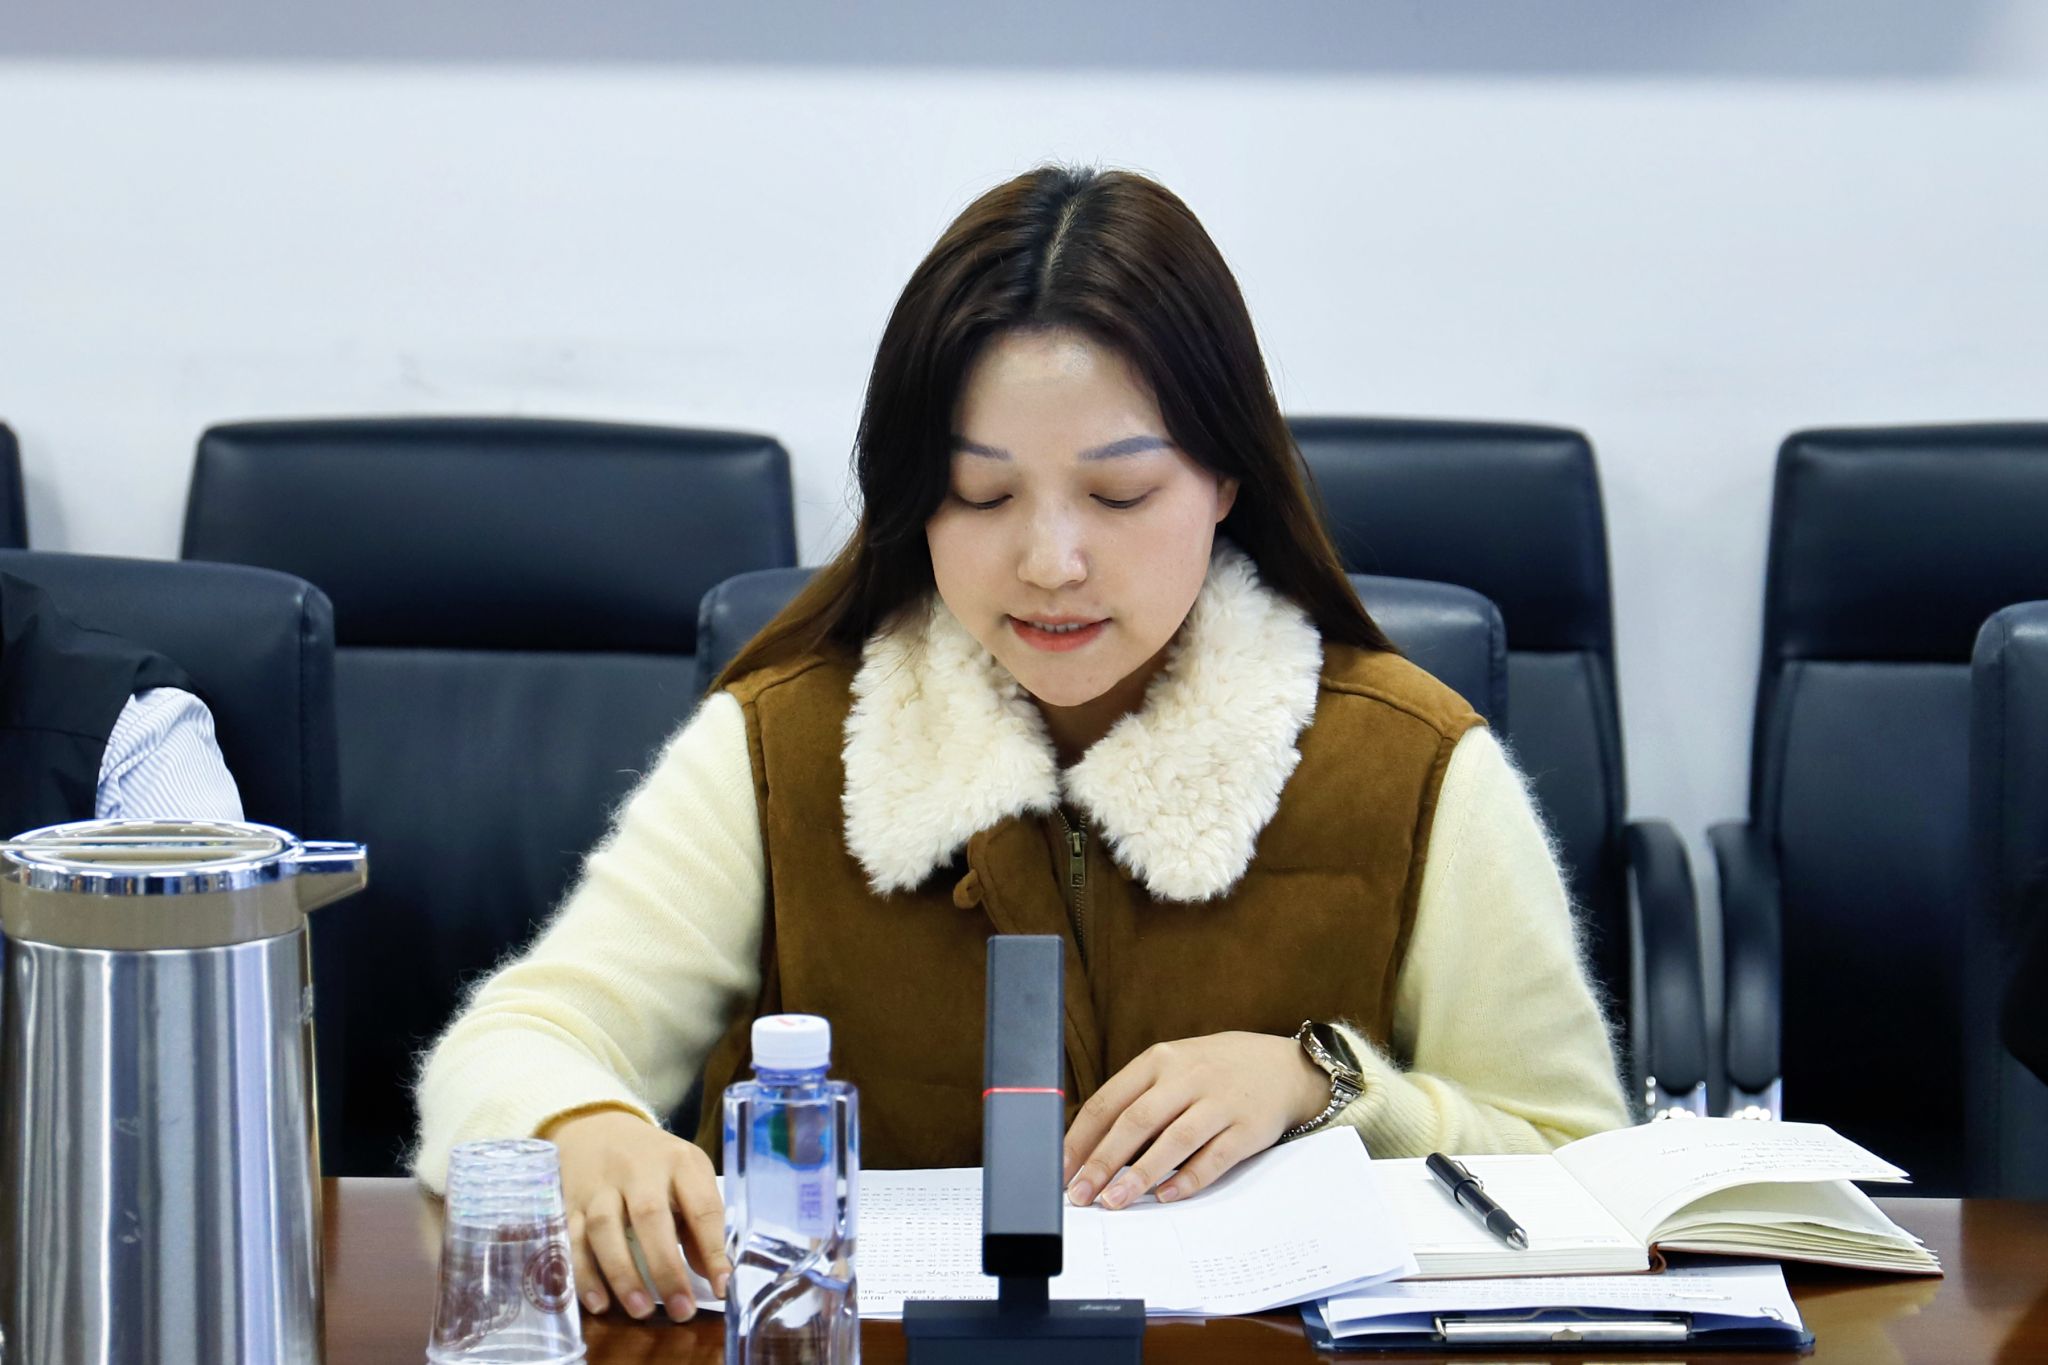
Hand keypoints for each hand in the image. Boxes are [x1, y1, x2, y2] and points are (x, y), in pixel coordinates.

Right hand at [543, 1108, 729, 1321]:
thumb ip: (699, 1222)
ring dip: (623, 1274)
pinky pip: (571, 1240)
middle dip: (666, 1267)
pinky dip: (583, 1274)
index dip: (713, 1247)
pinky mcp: (568, 1204)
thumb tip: (713, 1276)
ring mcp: (599, 1186)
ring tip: (640, 1310)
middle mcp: (637, 1170)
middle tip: (680, 1310)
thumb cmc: (654, 1163)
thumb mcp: (686, 1176)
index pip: (700, 1205)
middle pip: (650, 1216)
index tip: (722, 1286)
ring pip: (605, 1228)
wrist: (597, 1129)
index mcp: (678, 1162)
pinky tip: (597, 1304)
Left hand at [1061, 1031, 1329, 1208]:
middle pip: (1136, 1121)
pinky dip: (1188, 1179)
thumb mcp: (1173, 1068)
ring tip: (1114, 1202)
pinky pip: (1214, 1157)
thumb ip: (1137, 1100)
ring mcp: (1220, 1101)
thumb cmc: (1214, 1072)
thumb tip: (1090, 1151)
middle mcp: (1187, 1077)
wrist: (1285, 1066)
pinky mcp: (1248, 1127)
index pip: (1109, 1101)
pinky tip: (1166, 1197)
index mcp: (1158, 1061)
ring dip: (1140, 1174)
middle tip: (1080, 1195)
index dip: (1081, 1139)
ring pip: (1173, 1140)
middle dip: (1102, 1162)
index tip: (1062, 1171)